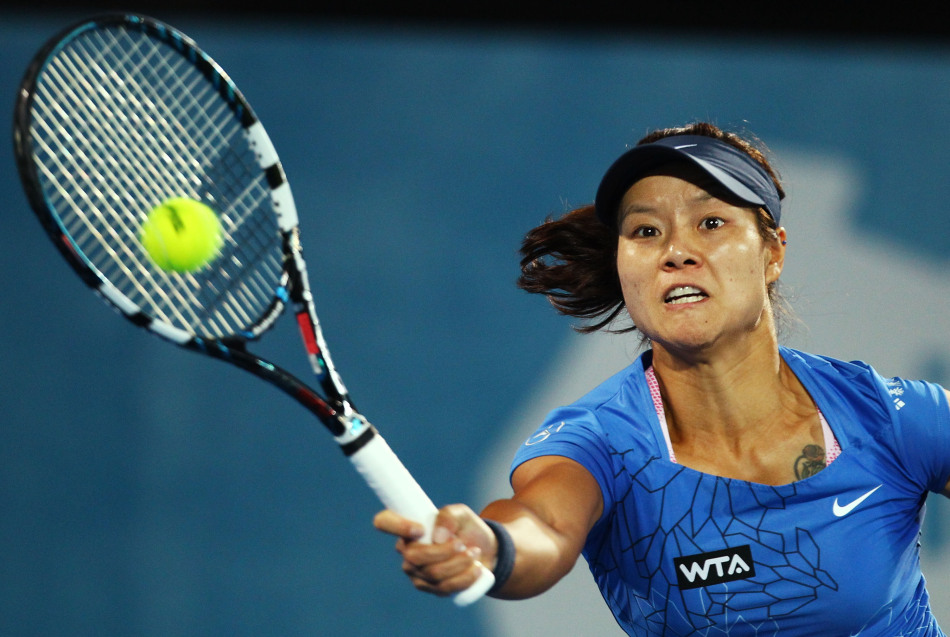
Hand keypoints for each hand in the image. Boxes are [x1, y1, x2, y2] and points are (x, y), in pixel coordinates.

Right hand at [374, 504, 495, 596]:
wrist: (483, 549)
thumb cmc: (465, 527)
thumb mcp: (460, 513)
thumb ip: (448, 516)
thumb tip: (437, 537)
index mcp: (407, 527)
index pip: (384, 522)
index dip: (396, 525)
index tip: (420, 529)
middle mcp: (406, 551)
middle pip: (413, 557)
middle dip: (443, 552)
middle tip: (462, 544)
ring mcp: (416, 572)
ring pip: (432, 574)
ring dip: (458, 564)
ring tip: (474, 553)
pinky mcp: (431, 588)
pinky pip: (444, 588)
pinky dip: (464, 578)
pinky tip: (476, 569)